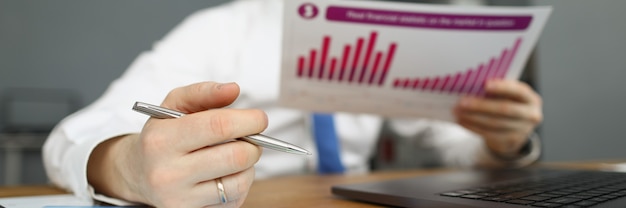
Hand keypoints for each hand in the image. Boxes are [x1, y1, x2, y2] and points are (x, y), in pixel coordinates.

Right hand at [87, 82, 265, 206]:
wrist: (137, 173)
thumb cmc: (163, 134)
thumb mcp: (173, 106)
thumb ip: (203, 92)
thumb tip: (233, 89)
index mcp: (162, 140)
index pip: (218, 126)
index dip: (248, 120)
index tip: (259, 118)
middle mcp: (168, 173)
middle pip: (236, 156)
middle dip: (254, 143)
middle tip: (251, 137)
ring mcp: (180, 199)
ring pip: (240, 181)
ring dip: (248, 165)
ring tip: (235, 155)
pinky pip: (234, 199)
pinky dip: (239, 183)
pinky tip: (226, 173)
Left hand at [454, 79, 541, 157]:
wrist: (516, 129)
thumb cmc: (508, 104)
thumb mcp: (509, 95)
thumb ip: (497, 90)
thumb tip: (473, 85)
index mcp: (531, 99)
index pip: (519, 91)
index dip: (503, 87)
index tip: (485, 84)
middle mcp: (531, 115)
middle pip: (504, 109)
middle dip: (481, 105)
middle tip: (462, 102)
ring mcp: (522, 131)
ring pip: (494, 123)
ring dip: (473, 117)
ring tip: (458, 111)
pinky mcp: (510, 142)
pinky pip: (489, 134)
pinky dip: (473, 127)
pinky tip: (462, 121)